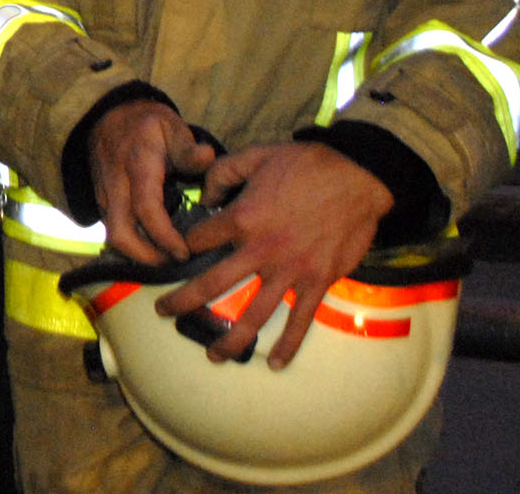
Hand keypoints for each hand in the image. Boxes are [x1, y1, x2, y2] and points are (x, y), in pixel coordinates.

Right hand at [88, 98, 214, 263]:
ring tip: (167, 259)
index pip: (146, 208)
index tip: (184, 252)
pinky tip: (154, 247)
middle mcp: (116, 184)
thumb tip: (207, 157)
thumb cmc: (145, 123)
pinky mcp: (101, 202)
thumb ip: (189, 146)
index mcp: (137, 165)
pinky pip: (114, 229)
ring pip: (114, 236)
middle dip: (146, 257)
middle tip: (174, 264)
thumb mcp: (171, 125)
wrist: (107, 115)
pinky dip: (132, 244)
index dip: (164, 236)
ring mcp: (104, 195)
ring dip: (139, 254)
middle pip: (120, 233)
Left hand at [156, 142, 392, 368]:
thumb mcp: (255, 156)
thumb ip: (222, 172)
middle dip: (183, 301)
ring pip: (253, 313)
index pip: (199, 240)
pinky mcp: (318, 281)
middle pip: (212, 284)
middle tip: (162, 311)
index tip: (172, 256)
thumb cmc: (306, 164)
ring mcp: (290, 270)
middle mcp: (261, 250)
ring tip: (214, 354)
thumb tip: (203, 193)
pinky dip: (288, 345)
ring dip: (231, 338)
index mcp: (242, 218)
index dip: (181, 247)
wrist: (357, 176)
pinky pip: (300, 319)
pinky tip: (275, 363)